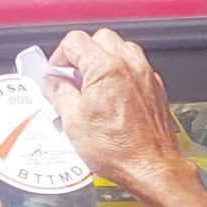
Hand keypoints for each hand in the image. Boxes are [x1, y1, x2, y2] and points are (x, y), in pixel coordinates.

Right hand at [42, 28, 185, 187]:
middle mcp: (129, 65)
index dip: (59, 55)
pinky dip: (120, 73)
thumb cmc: (119, 149)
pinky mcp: (155, 89)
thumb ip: (58, 94)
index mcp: (106, 68)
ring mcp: (145, 76)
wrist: (150, 167)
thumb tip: (51, 84)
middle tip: (70, 76)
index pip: (75, 41)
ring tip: (90, 84)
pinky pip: (136, 68)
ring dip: (103, 60)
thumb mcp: (73, 122)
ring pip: (121, 49)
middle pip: (100, 39)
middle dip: (81, 53)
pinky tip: (110, 95)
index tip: (54, 71)